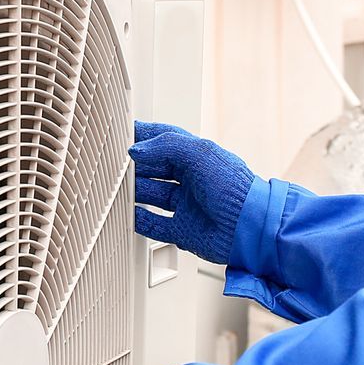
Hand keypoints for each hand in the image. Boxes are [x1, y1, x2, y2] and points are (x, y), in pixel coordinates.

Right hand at [130, 120, 258, 266]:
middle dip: (135, 166)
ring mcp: (186, 205)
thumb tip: (137, 149)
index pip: (164, 141)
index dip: (144, 137)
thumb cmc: (234, 188)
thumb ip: (166, 145)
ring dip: (134, 192)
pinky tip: (129, 215)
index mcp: (197, 157)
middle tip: (114, 164)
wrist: (249, 226)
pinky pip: (155, 224)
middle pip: (154, 169)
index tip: (123, 135)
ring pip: (152, 195)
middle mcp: (191, 180)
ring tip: (117, 188)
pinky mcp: (184, 230)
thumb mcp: (200, 153)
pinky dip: (140, 220)